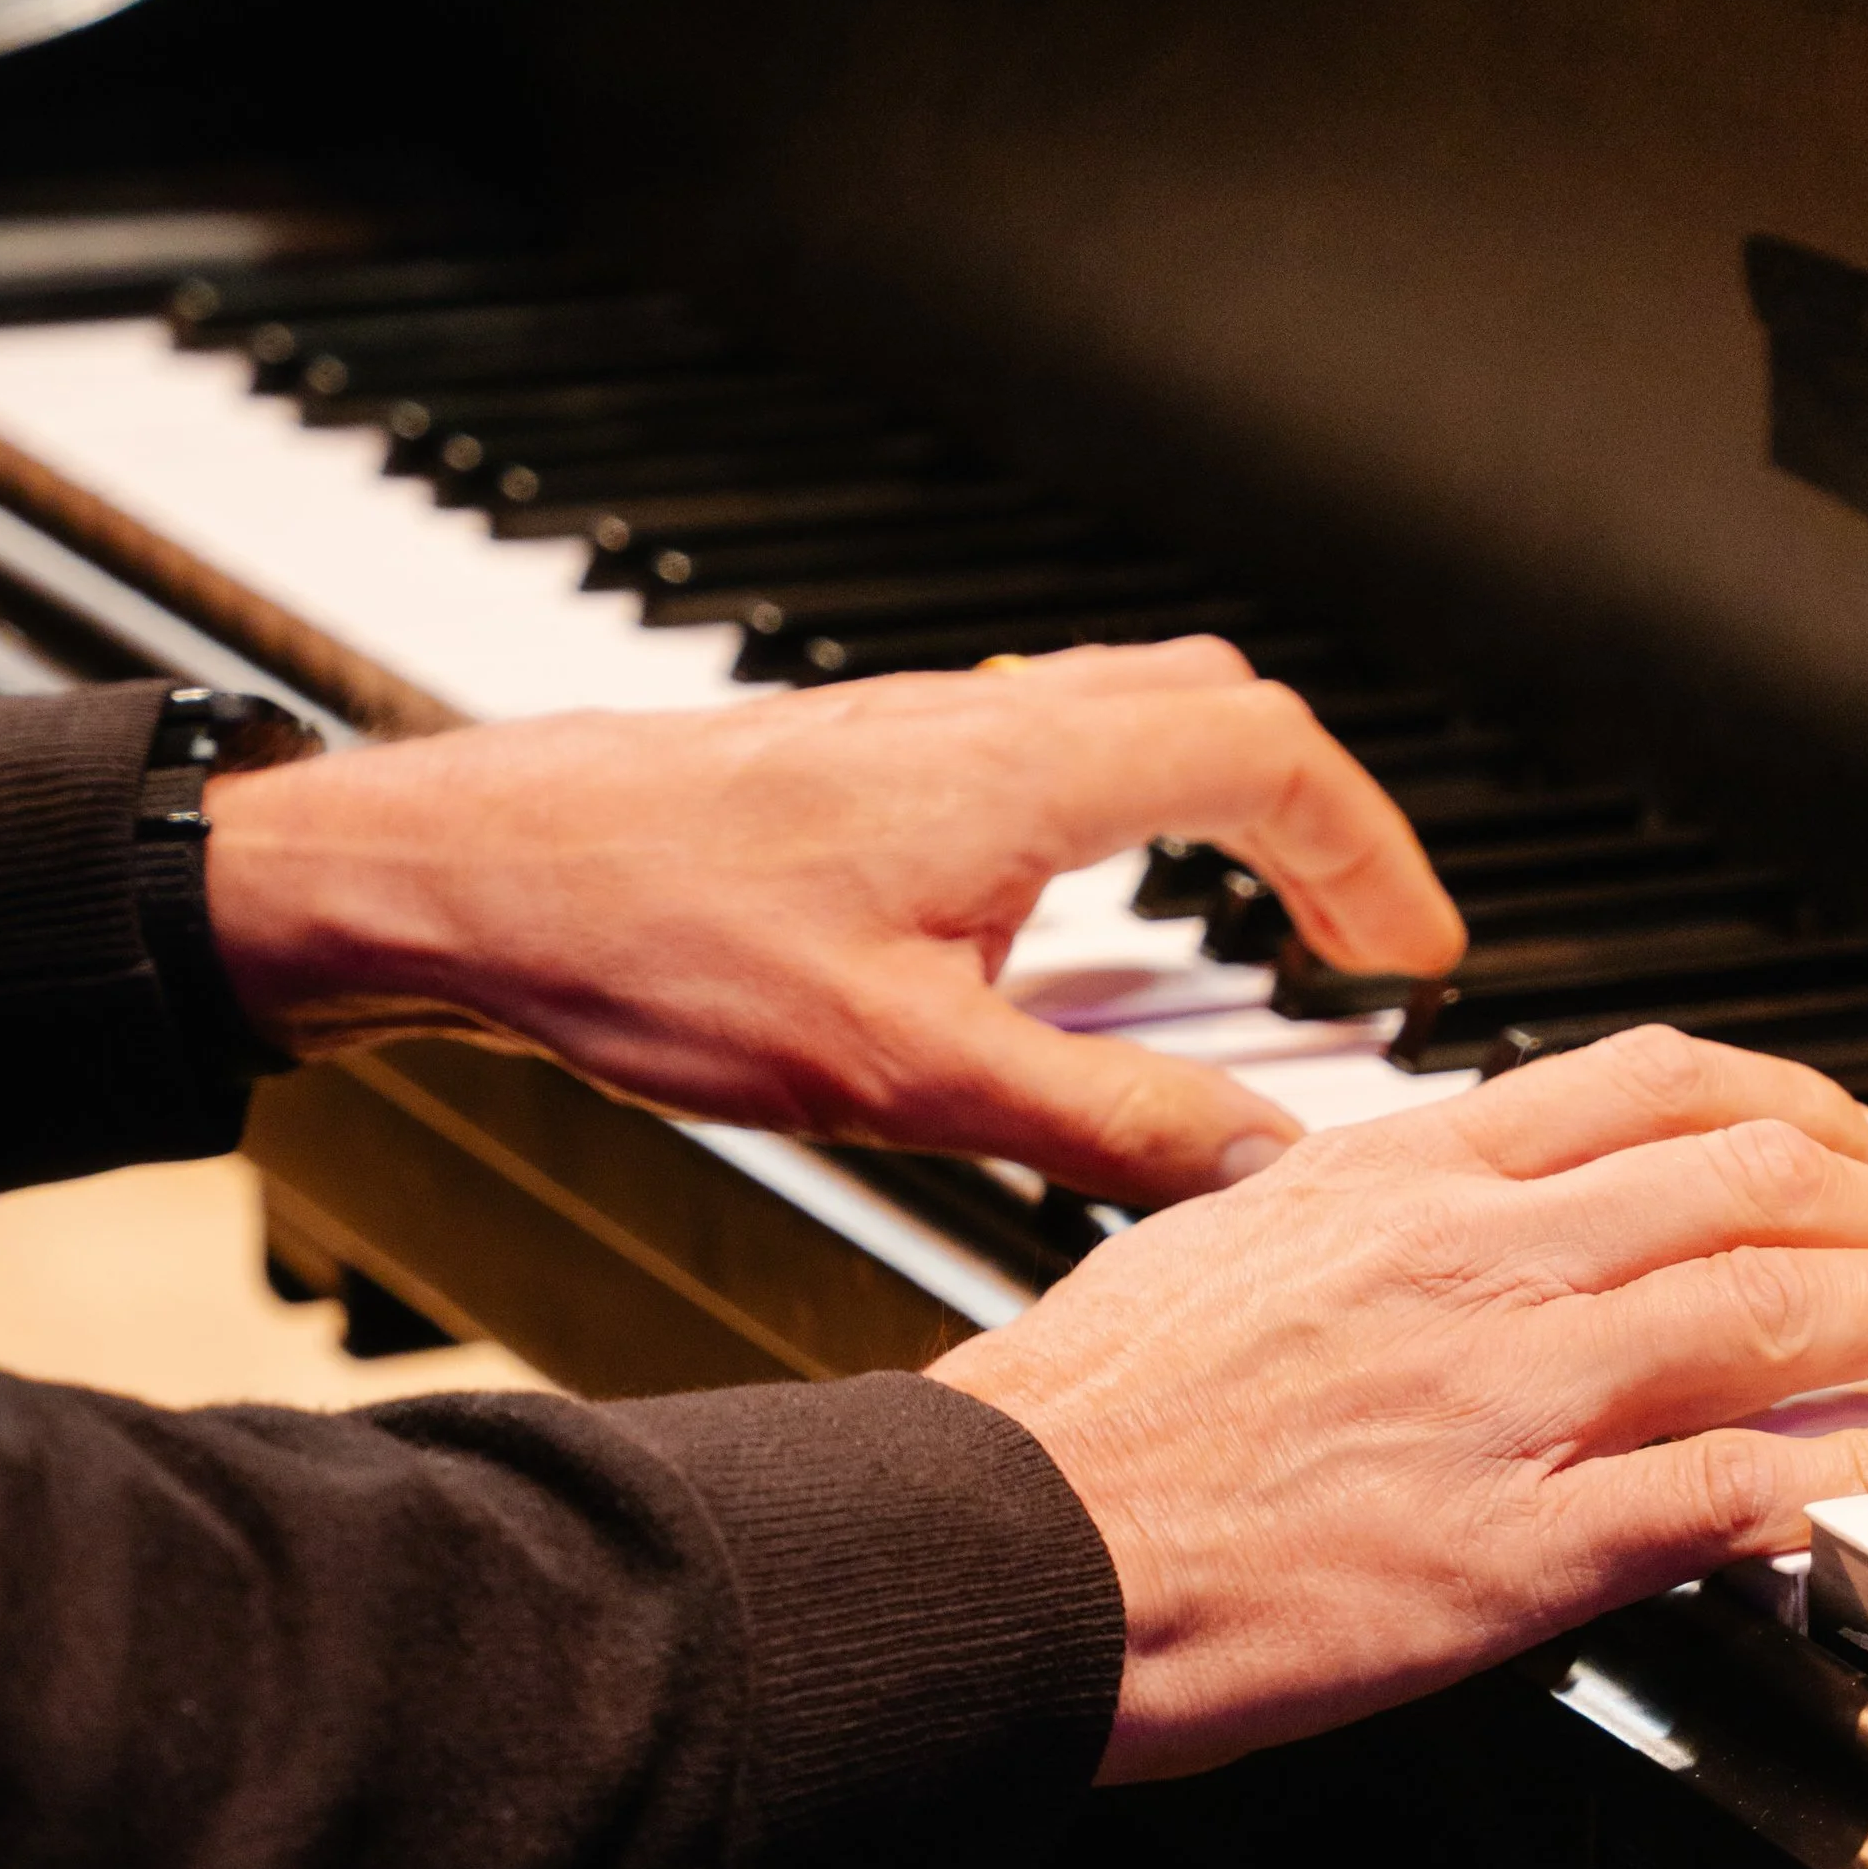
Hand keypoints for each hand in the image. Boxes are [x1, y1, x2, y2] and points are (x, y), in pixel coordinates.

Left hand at [203, 640, 1461, 1203]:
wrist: (458, 880)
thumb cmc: (646, 944)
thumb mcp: (903, 1071)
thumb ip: (1100, 1120)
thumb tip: (1256, 1159)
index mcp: (1022, 771)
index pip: (1274, 759)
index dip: (1372, 857)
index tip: (1409, 956)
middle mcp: (979, 721)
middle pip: (1216, 709)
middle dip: (1312, 823)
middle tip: (1347, 937)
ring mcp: (909, 731)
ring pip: (1119, 718)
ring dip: (1207, 814)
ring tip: (1234, 937)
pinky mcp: (848, 769)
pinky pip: (1029, 756)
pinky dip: (1102, 824)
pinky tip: (1054, 937)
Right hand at [930, 1026, 1867, 1777]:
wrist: (998, 1546)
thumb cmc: (1076, 1417)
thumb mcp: (1220, 1250)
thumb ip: (1361, 1227)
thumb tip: (1457, 1221)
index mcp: (1395, 1175)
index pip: (1653, 1087)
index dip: (1800, 1106)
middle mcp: (1474, 1260)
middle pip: (1757, 1182)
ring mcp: (1505, 1397)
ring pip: (1780, 1307)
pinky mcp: (1513, 1546)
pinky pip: (1738, 1484)